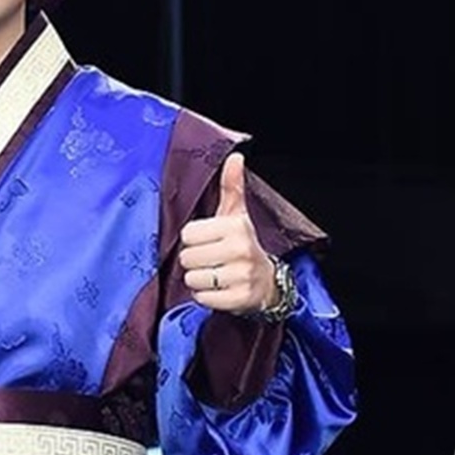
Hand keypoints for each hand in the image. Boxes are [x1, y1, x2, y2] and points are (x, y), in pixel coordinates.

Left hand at [177, 152, 276, 312]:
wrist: (267, 282)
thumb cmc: (242, 244)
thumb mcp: (236, 214)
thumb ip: (231, 186)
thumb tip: (235, 156)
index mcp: (235, 227)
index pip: (187, 235)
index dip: (193, 240)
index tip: (207, 241)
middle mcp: (241, 250)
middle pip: (187, 258)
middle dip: (194, 261)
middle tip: (210, 260)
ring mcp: (242, 276)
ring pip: (192, 279)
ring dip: (198, 280)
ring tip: (214, 275)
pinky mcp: (239, 299)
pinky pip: (202, 299)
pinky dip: (205, 298)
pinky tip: (218, 290)